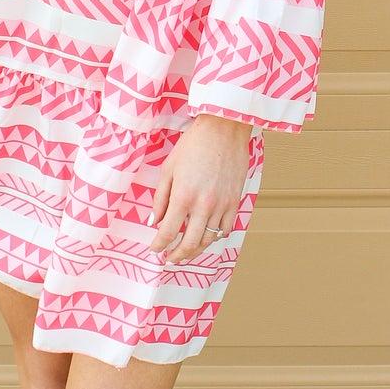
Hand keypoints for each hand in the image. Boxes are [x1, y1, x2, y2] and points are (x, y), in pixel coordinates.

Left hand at [149, 115, 250, 265]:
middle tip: (170, 259)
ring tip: (186, 252)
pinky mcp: (235, 201)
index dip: (159, 245)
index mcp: (183, 196)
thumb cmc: (194, 145)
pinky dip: (215, 237)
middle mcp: (203, 205)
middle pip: (189, 243)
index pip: (168, 232)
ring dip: (196, 250)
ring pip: (209, 239)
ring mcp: (222, 205)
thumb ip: (160, 198)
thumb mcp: (168, 168)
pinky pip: (225, 228)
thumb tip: (155, 221)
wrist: (224, 129)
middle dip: (177, 255)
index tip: (155, 249)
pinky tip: (206, 237)